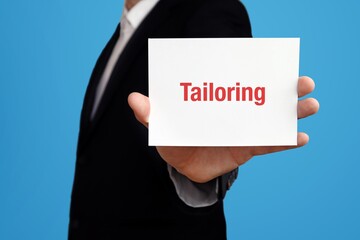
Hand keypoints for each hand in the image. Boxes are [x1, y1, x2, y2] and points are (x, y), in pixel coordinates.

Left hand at [128, 76, 319, 182]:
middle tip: (303, 81)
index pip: (236, 80)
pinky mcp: (248, 148)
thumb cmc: (173, 141)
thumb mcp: (161, 126)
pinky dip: (285, 140)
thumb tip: (135, 99)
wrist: (183, 166)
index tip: (272, 62)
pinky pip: (270, 144)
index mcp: (216, 99)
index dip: (254, 70)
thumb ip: (150, 114)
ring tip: (311, 105)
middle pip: (263, 96)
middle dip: (284, 88)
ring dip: (292, 111)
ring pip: (272, 117)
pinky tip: (301, 137)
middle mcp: (234, 110)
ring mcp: (243, 128)